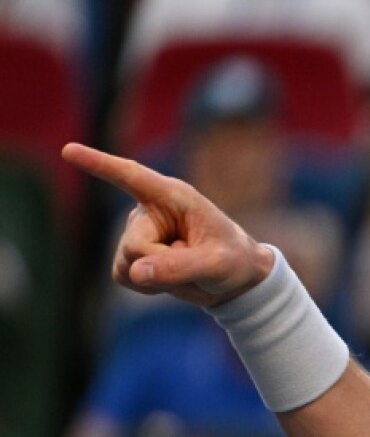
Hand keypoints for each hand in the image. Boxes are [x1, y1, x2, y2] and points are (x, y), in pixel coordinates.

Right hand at [62, 143, 274, 307]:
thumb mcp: (217, 263)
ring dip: (159, 277)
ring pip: (128, 264)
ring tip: (186, 267)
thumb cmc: (233, 260)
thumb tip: (135, 272)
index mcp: (173, 196)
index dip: (100, 164)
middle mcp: (149, 211)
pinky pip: (126, 276)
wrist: (234, 280)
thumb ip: (180, 266)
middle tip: (195, 262)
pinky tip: (171, 277)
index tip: (68, 150)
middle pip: (135, 246)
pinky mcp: (130, 256)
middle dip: (163, 264)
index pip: (131, 176)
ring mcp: (137, 233)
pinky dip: (149, 286)